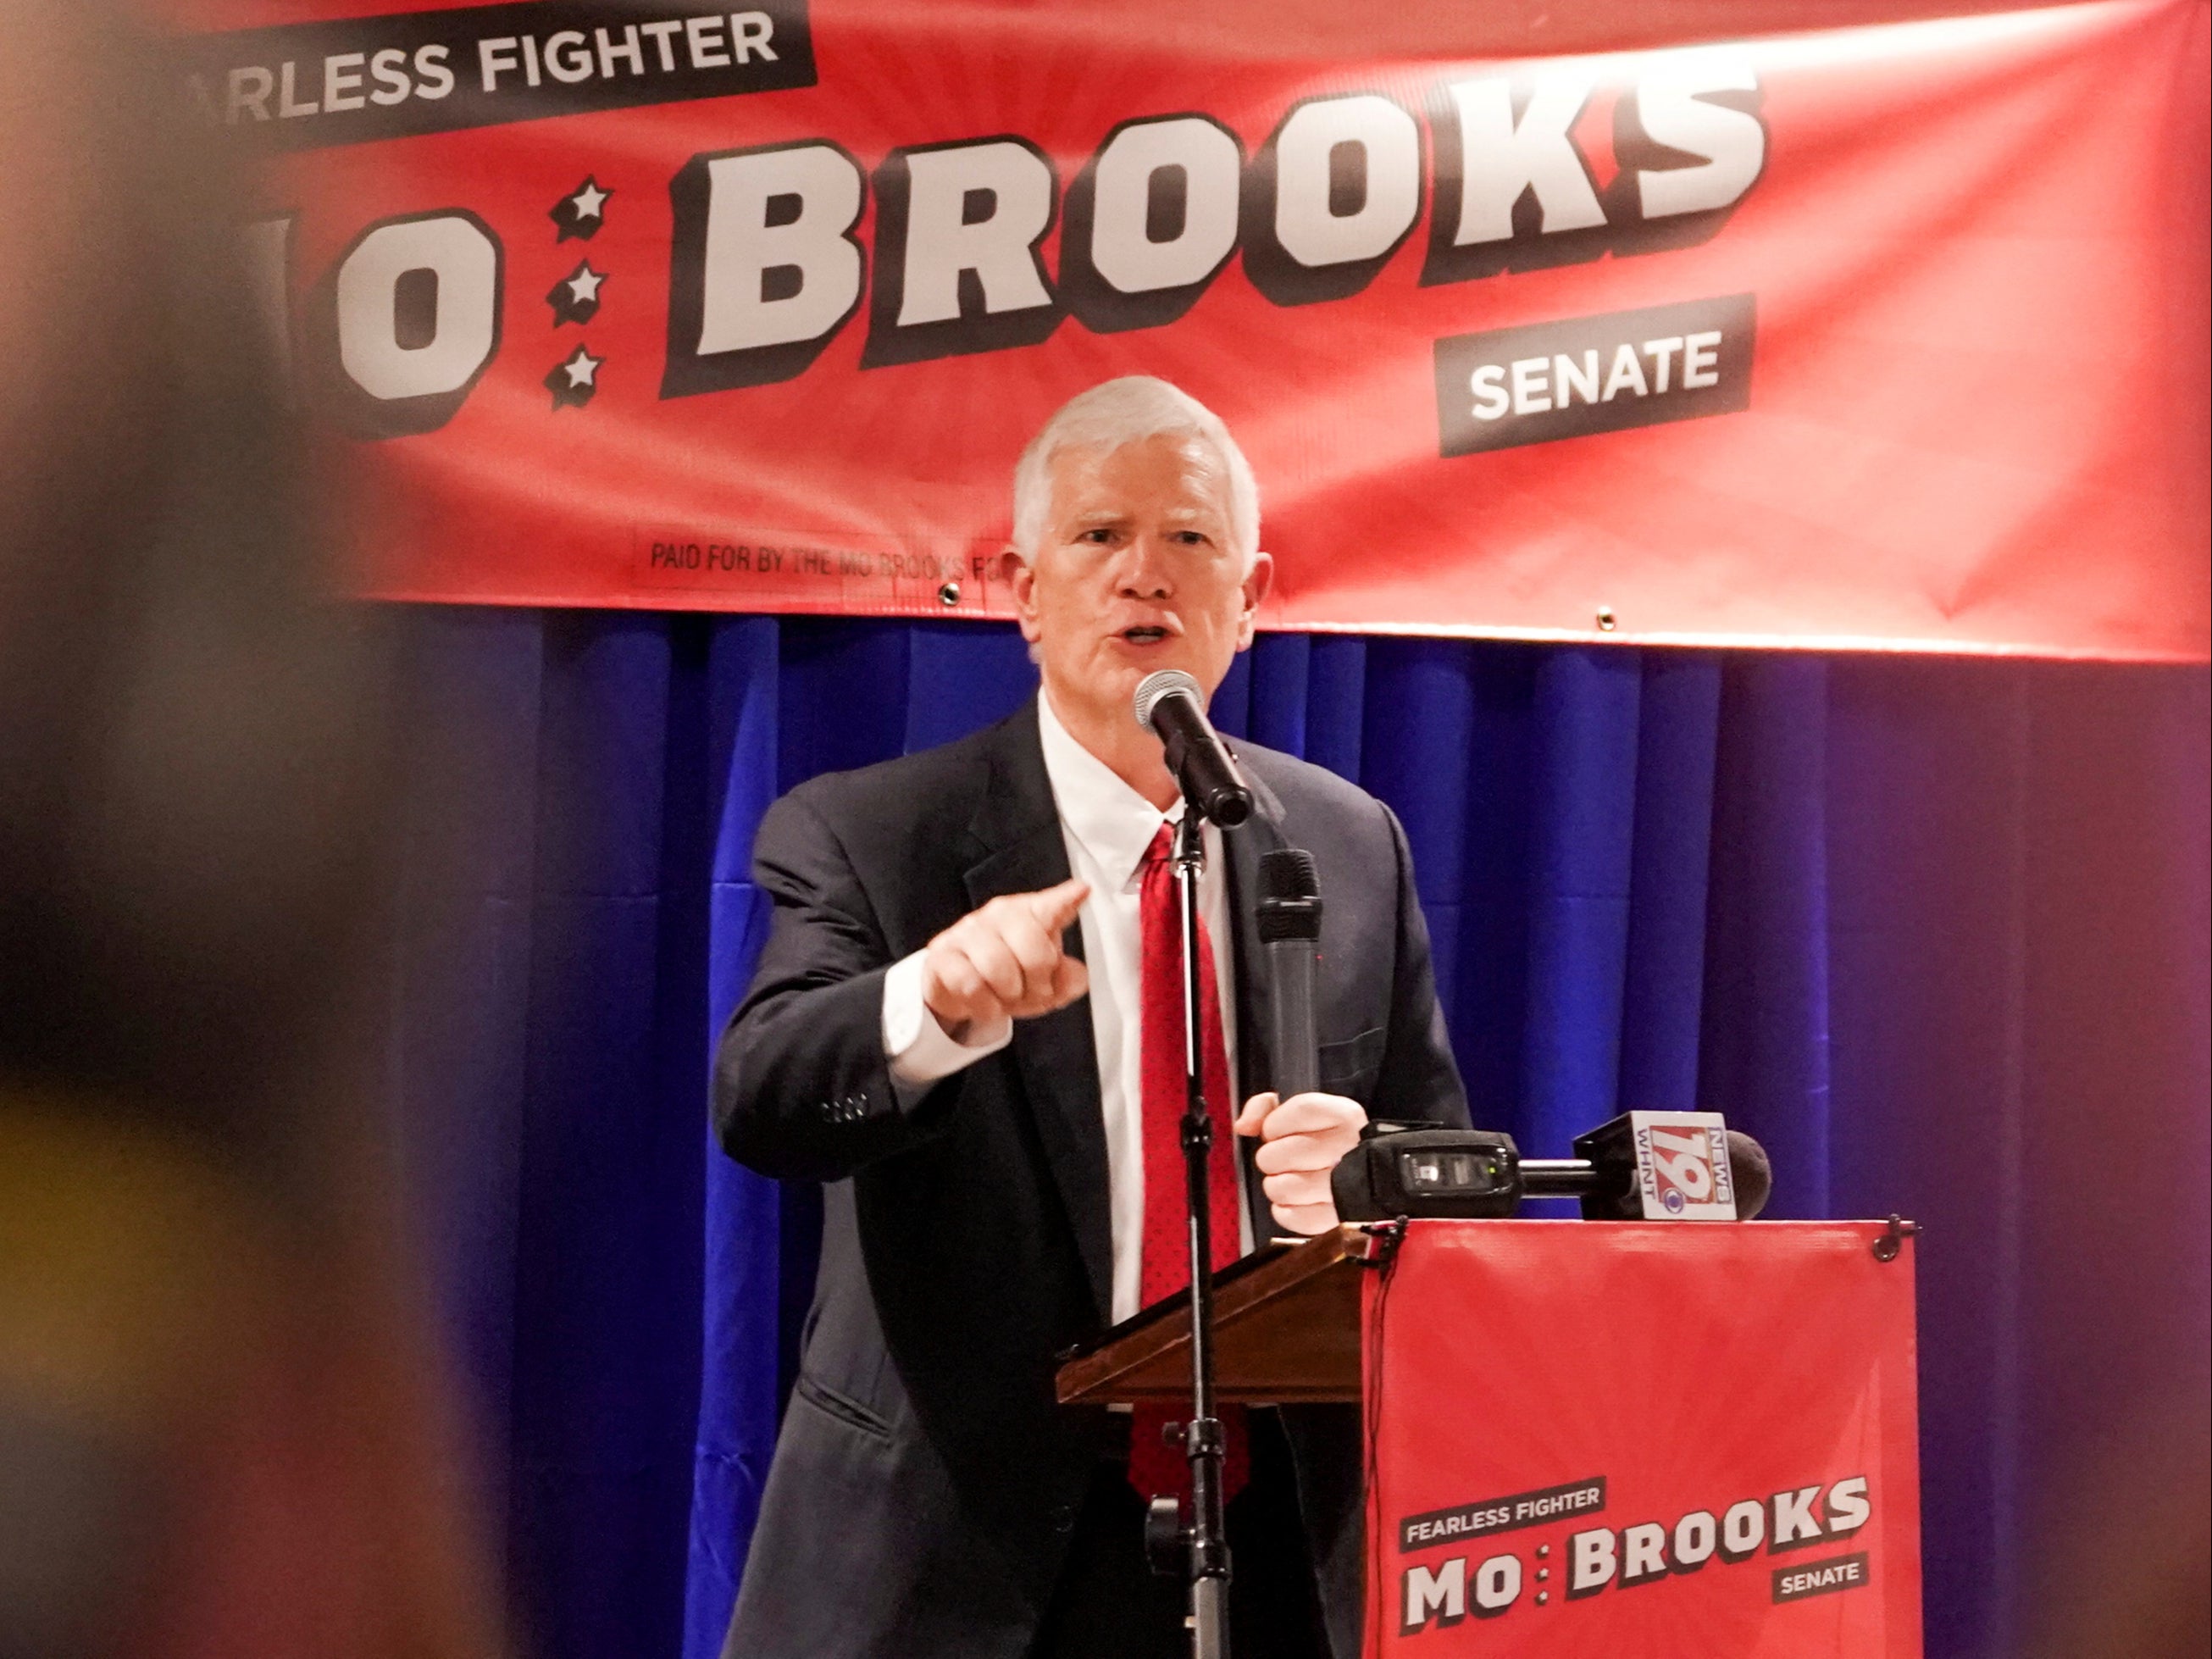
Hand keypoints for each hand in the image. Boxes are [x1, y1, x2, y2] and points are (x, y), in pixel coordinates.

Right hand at [921, 878, 1090, 1038]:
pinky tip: (986, 1003)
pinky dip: (984, 1005)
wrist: (956, 988)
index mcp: (1028, 914)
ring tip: (1006, 996)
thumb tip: (1074, 975)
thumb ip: (1068, 979)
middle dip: (1038, 981)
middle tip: (1034, 991)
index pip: (1050, 906)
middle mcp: (997, 916)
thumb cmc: (1004, 976)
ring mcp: (967, 933)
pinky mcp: (942, 956)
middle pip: (1032, 947)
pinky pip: (969, 984)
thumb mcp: (1043, 983)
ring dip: (1008, 995)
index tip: (1083, 891)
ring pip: (998, 967)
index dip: (1066, 900)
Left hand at [1233, 1090, 1367, 1234]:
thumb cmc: (1328, 1141)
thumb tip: (1244, 1126)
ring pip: (1282, 1187)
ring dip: (1277, 1185)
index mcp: (1343, 1116)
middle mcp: (1347, 1148)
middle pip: (1278, 1154)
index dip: (1275, 1124)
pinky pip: (1293, 1216)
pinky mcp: (1337, 1217)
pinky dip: (1286, 1210)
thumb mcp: (1303, 1112)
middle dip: (1273, 1157)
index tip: (1276, 1131)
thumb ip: (1266, 1107)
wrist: (1371, 1176)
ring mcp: (1345, 1186)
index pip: (1297, 1111)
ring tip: (1290, 1179)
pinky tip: (1296, 1200)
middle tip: (1285, 1159)